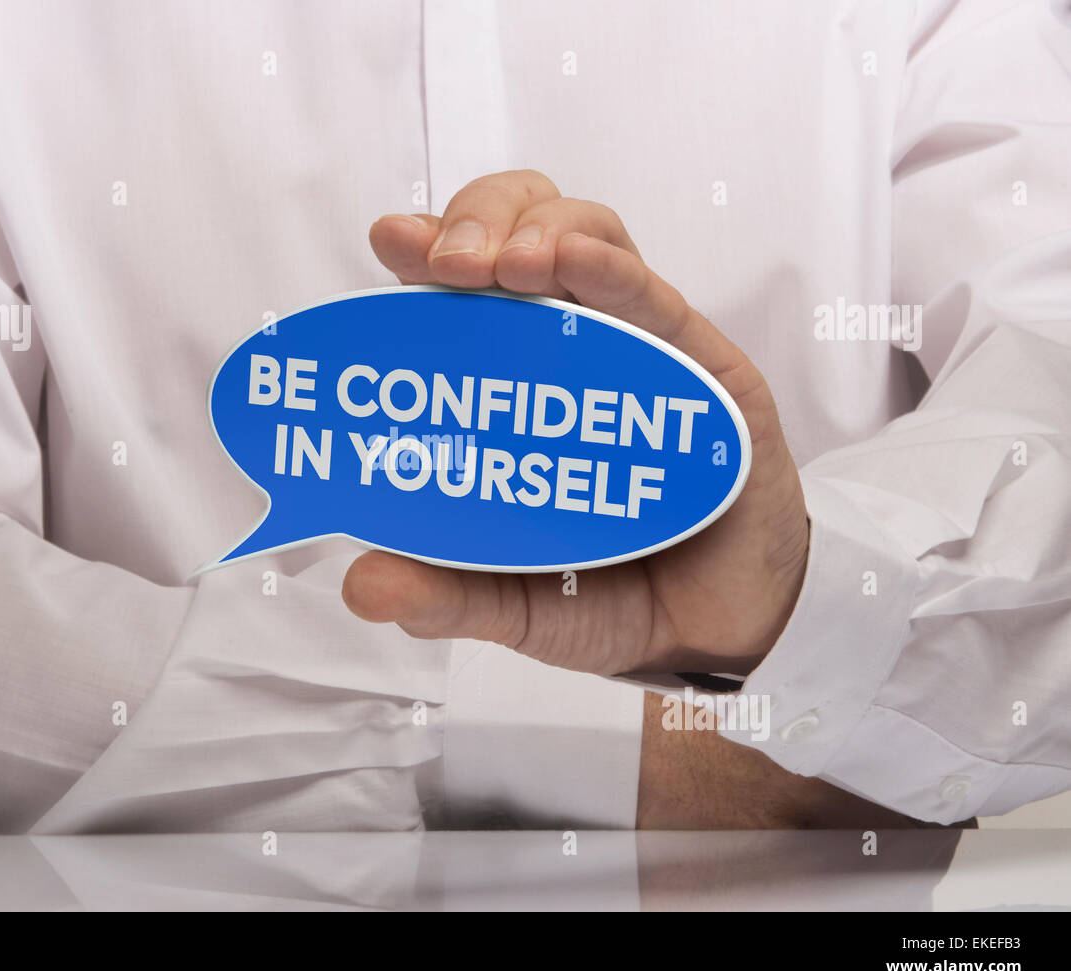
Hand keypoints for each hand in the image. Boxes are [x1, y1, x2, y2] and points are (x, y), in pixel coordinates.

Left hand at [342, 170, 809, 676]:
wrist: (710, 644)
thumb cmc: (605, 602)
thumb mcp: (510, 606)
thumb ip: (442, 597)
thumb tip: (362, 584)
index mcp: (510, 385)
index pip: (461, 290)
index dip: (425, 251)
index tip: (390, 242)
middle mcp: (570, 350)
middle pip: (519, 234)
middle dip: (475, 223)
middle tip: (443, 263)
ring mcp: (639, 352)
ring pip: (588, 240)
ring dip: (538, 232)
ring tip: (505, 265)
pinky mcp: (706, 374)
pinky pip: (656, 304)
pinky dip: (612, 272)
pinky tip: (572, 263)